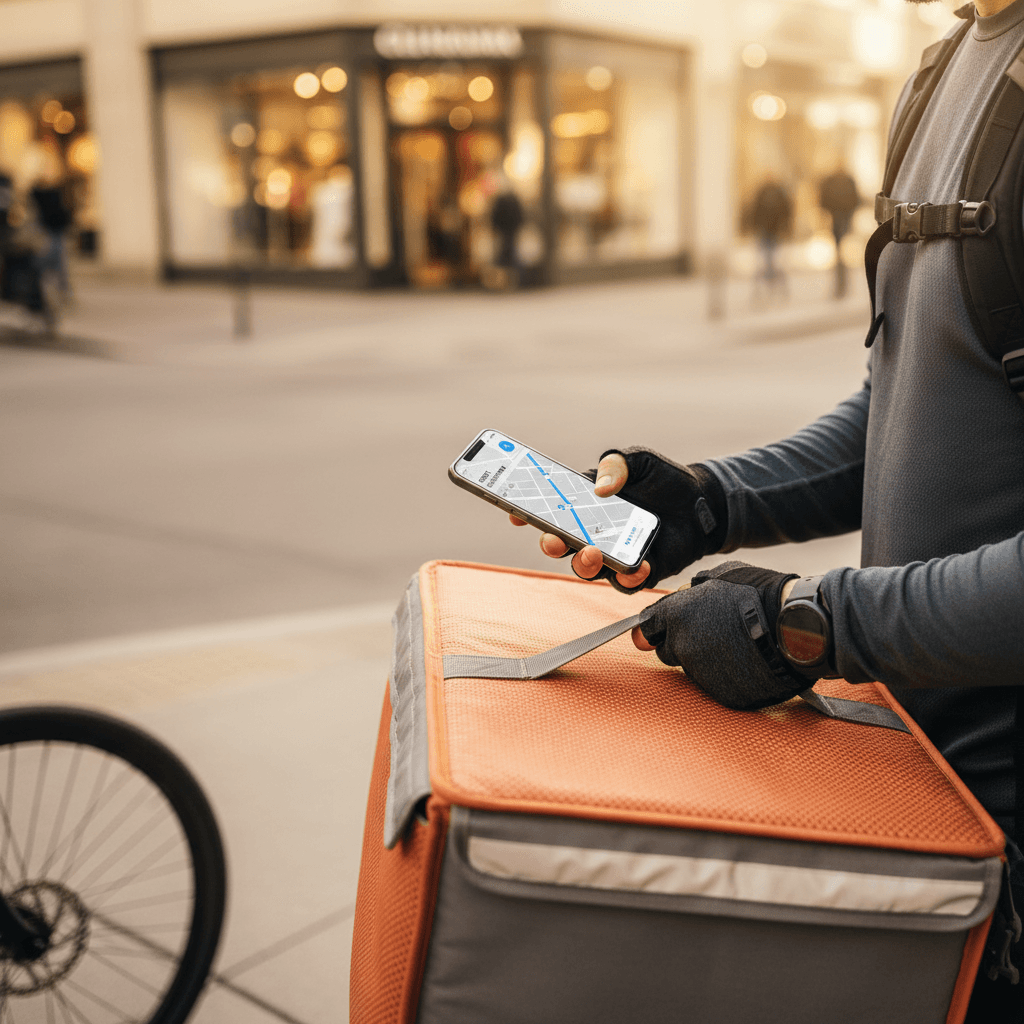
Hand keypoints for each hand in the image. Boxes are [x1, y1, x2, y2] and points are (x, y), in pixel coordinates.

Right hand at [511, 447, 727, 593]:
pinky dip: (629, 576)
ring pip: (587, 568)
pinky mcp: (638, 570)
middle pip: (560, 545)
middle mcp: (591, 532)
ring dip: (584, 563)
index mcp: (582, 505)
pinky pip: (626, 582)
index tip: (514, 513)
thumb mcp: (639, 460)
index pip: (546, 511)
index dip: (525, 513)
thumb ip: (618, 463)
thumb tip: (601, 487)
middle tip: (553, 539)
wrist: (701, 500)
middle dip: (551, 544)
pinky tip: (638, 566)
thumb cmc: (662, 479)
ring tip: (593, 551)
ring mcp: (613, 554)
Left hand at [632, 561, 805, 709]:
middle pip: (666, 650)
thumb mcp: (724, 574)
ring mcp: (701, 673)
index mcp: (677, 615)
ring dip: (704, 659)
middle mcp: (682, 646)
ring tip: (735, 644)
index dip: (655, 626)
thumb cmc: (761, 595)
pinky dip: (726, 676)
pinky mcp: (721, 694)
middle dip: (681, 643)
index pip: (647, 626)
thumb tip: (689, 590)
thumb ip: (697, 585)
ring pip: (692, 668)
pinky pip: (716, 685)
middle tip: (710, 633)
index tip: (659, 629)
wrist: (796, 628)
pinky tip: (746, 661)